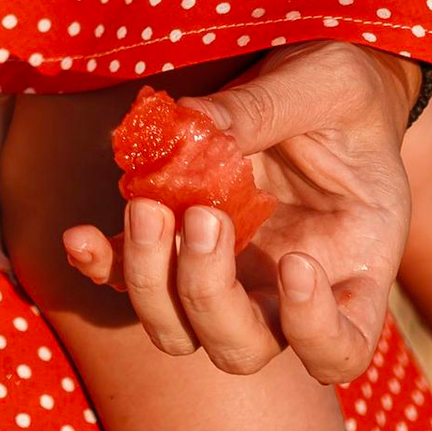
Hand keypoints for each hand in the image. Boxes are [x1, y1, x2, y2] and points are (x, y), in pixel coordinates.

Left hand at [60, 42, 420, 384]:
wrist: (314, 83)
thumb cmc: (343, 90)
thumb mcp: (327, 83)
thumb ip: (270, 109)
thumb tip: (191, 125)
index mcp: (353, 264)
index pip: (343, 347)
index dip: (315, 331)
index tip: (296, 265)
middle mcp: (287, 291)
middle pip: (241, 348)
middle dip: (209, 297)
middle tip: (202, 217)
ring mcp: (228, 277)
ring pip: (178, 330)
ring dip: (152, 283)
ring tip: (146, 208)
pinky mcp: (174, 248)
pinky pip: (129, 279)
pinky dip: (102, 265)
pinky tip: (78, 236)